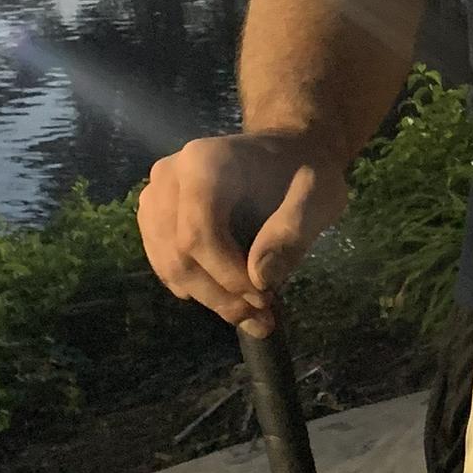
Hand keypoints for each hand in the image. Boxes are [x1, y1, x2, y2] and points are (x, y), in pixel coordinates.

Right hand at [137, 132, 351, 338]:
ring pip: (169, 265)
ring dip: (210, 298)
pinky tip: (230, 298)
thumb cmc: (305, 171)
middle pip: (180, 254)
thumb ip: (292, 232)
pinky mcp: (153, 217)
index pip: (199, 234)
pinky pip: (165, 263)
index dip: (227, 274)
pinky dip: (196, 288)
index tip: (264, 297)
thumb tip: (261, 279)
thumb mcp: (319, 195)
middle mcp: (168, 176)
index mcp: (205, 162)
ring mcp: (154, 196)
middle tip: (262, 319)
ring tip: (253, 316)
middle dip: (221, 295)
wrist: (286, 152)